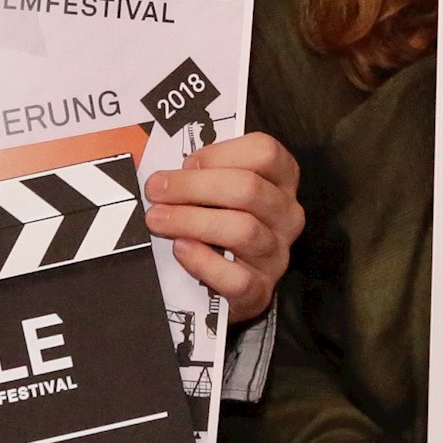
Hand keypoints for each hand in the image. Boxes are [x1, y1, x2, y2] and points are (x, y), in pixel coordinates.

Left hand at [144, 133, 304, 321]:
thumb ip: (202, 173)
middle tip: (156, 190)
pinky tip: (181, 249)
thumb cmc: (220, 222)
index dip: (221, 153)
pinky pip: (236, 277)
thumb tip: (165, 176)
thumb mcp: (218, 190)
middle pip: (248, 189)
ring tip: (158, 219)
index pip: (265, 152)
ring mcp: (276, 254)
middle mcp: (286, 215)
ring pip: (242, 230)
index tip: (187, 164)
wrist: (228, 283)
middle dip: (194, 186)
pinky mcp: (260, 290)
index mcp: (282, 180)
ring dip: (192, 221)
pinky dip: (203, 262)